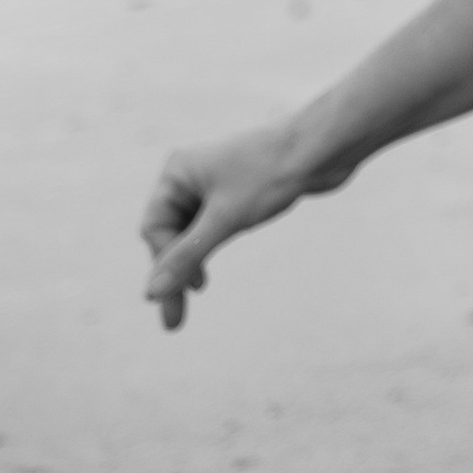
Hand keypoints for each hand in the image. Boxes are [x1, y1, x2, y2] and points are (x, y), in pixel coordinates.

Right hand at [141, 118, 341, 331]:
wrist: (323, 147)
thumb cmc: (270, 175)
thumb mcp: (225, 219)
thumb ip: (187, 256)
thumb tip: (150, 294)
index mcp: (177, 172)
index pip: (155, 228)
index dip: (166, 263)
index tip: (185, 295)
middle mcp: (191, 175)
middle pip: (170, 233)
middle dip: (173, 274)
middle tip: (173, 325)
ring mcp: (214, 183)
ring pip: (191, 233)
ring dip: (191, 264)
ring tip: (192, 298)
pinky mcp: (238, 193)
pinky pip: (212, 227)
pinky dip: (208, 249)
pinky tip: (205, 273)